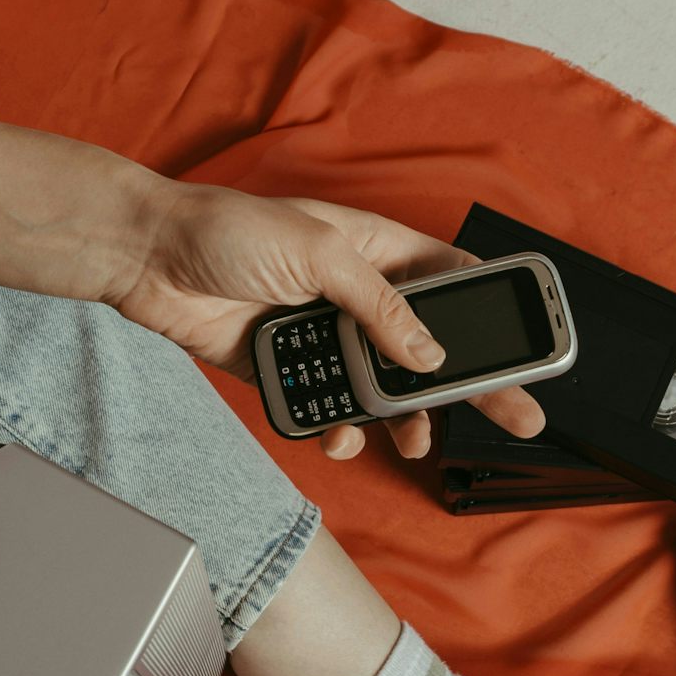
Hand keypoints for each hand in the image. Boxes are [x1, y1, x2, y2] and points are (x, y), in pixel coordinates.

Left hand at [0, 121, 545, 458]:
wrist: (148, 259)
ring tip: (414, 442)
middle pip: (428, 345)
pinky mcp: (286, 370)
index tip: (526, 345)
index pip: (449, 278)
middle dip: (470, 383)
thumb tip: (429, 355)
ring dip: (403, 417)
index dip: (489, 311)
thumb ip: (380, 307)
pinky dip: (340, 428)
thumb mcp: (319, 255)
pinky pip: (329, 408)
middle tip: (517, 417)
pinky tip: (341, 437)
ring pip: (382, 386)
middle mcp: (355, 294)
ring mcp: (322, 334)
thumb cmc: (230, 233)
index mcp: (374, 249)